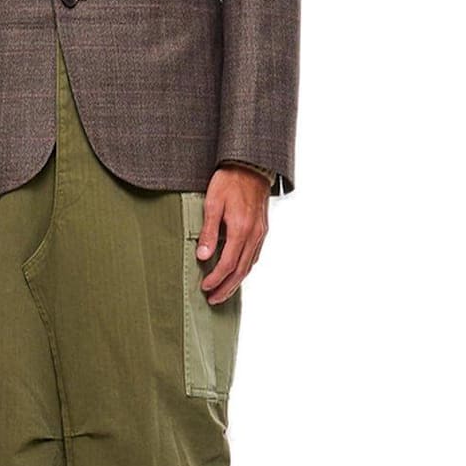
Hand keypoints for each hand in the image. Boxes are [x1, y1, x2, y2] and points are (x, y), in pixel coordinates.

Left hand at [197, 166, 269, 303]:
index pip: (228, 264)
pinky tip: (237, 272)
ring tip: (223, 292)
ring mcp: (261, 233)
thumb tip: (203, 256)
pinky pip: (254, 256)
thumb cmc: (229, 181)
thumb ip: (208, 231)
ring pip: (249, 265)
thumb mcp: (212, 203)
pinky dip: (245, 269)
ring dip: (236, 282)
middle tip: (213, 299)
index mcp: (241, 229)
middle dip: (226, 288)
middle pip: (241, 270)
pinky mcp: (263, 229)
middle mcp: (254, 234)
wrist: (251, 165)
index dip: (216, 279)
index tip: (204, 287)